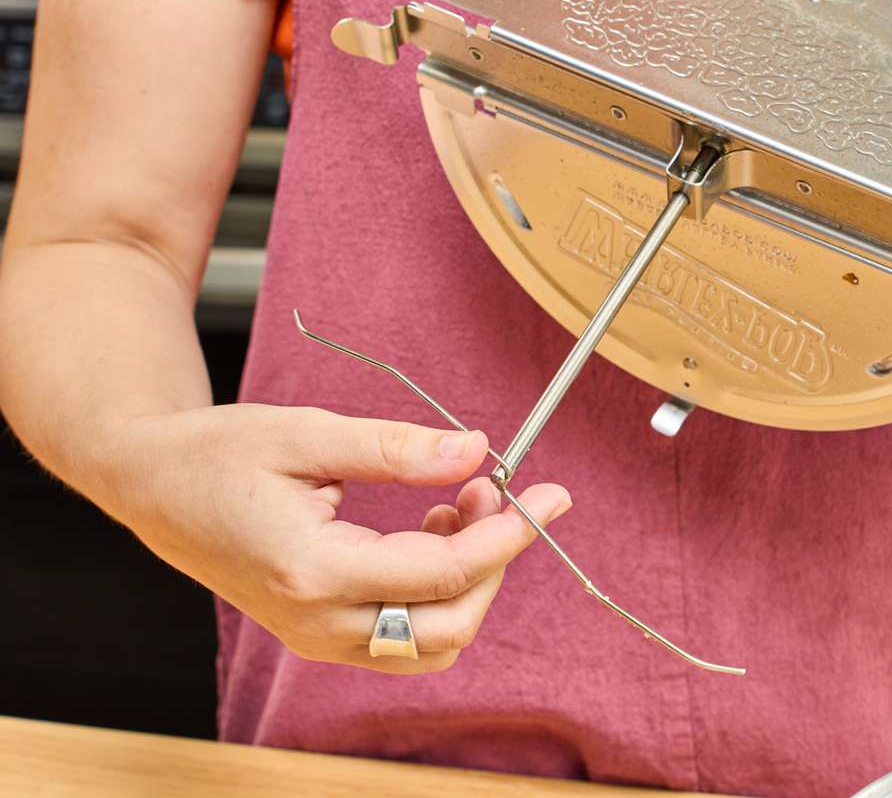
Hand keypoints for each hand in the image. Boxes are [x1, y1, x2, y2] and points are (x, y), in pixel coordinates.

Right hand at [116, 403, 569, 672]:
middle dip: (495, 562)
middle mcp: (317, 621)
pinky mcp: (318, 633)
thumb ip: (397, 448)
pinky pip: (402, 637)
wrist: (151, 486)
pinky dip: (437, 594)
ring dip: (468, 583)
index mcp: (313, 570)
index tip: (551, 496)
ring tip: (459, 504)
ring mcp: (315, 637)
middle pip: (448, 627)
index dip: (509, 536)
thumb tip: (476, 448)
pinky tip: (431, 528)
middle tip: (501, 489)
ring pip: (430, 645)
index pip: (443, 574)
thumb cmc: (220, 453)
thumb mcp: (310, 433)